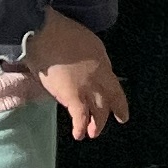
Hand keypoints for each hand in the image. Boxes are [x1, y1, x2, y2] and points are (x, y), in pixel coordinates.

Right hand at [32, 12, 126, 140]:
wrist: (45, 34)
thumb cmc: (62, 33)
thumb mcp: (89, 43)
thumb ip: (95, 61)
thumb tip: (94, 72)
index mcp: (103, 62)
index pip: (115, 87)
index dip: (120, 103)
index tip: (122, 114)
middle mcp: (99, 77)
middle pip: (109, 100)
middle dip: (109, 114)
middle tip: (109, 123)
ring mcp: (87, 88)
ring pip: (98, 111)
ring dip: (97, 124)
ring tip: (93, 133)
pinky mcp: (72, 96)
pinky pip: (80, 116)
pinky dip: (80, 127)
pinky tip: (79, 135)